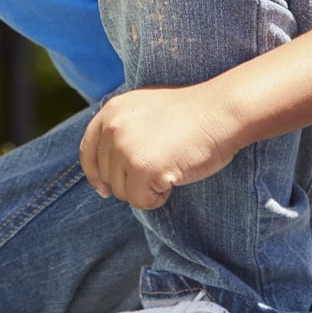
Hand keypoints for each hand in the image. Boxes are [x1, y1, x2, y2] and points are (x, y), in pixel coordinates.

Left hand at [79, 84, 238, 208]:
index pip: (88, 151)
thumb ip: (125, 129)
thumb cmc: (194, 114)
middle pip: (107, 176)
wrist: (222, 112)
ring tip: (171, 166)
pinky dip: (158, 198)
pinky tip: (174, 177)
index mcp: (112, 111)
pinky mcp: (142, 168)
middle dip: (132, 181)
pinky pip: (140, 202)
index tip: (104, 189)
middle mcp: (113, 128)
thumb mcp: (147, 110)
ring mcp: (126, 148)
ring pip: (123, 192)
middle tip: (162, 166)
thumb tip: (108, 164)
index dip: (95, 173)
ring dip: (146, 189)